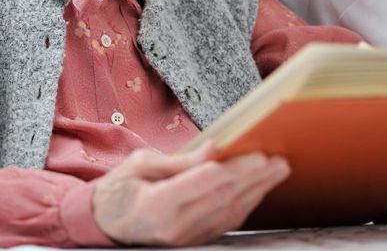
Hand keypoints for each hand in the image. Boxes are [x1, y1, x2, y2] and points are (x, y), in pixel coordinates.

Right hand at [93, 141, 289, 245]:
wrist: (101, 226)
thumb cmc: (118, 189)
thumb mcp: (140, 165)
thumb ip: (180, 162)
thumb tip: (213, 149)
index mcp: (156, 204)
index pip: (205, 184)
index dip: (235, 169)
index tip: (259, 155)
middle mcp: (173, 227)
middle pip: (224, 198)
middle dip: (256, 178)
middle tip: (281, 161)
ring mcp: (184, 239)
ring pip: (229, 213)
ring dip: (257, 191)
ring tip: (278, 172)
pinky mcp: (191, 241)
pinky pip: (224, 223)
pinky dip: (245, 205)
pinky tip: (259, 190)